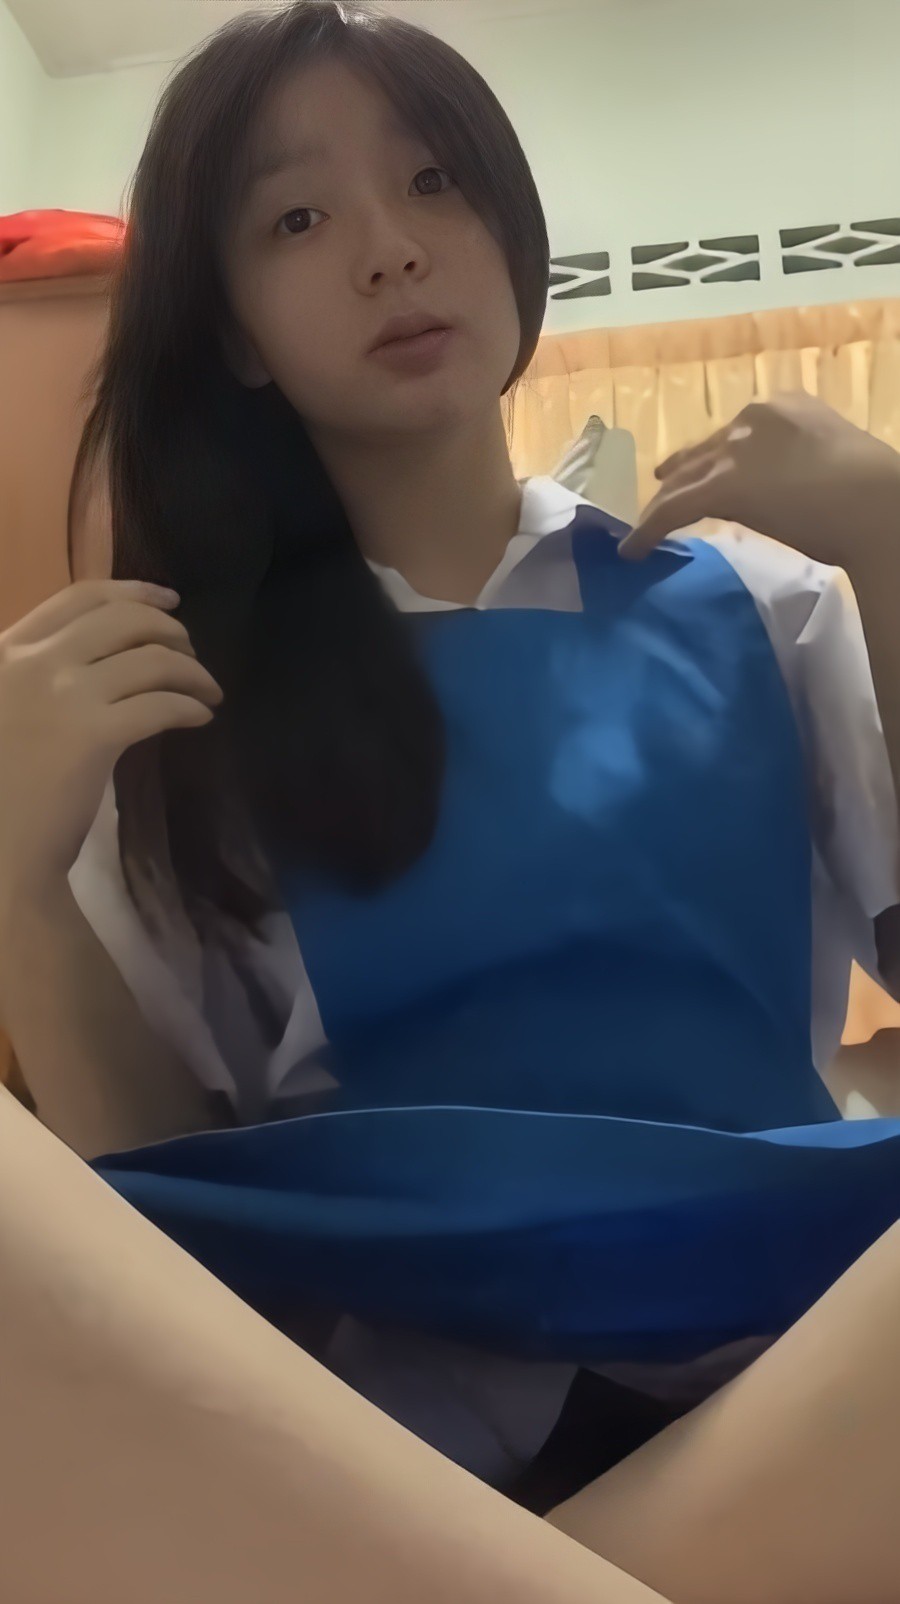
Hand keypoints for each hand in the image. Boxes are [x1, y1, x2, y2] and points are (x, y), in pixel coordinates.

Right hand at [0, 580, 222, 905]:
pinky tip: (201, 718)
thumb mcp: (5, 708)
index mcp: (4, 650)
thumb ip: (35, 677)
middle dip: (170, 629)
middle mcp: (30, 661)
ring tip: (207, 691)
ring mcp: (60, 695)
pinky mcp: (91, 735)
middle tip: (192, 650)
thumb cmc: (0, 789)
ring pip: (150, 658)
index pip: (78, 598)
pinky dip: (190, 707)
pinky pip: (160, 704)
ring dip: (191, 670)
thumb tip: (100, 660)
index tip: (167, 600)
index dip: (132, 592)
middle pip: (123, 619)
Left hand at [619, 392, 899, 574]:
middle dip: (681, 474)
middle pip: (703, 452)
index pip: (734, 434)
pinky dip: (648, 531)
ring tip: (641, 531)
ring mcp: (735, 448)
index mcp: (784, 406)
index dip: (714, 456)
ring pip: (682, 480)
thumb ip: (798, 461)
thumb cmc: (869, 491)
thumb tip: (782, 487)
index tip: (704, 470)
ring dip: (660, 506)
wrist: (874, 503)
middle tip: (662, 487)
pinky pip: (672, 509)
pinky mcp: (721, 485)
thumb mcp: (831, 458)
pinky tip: (634, 551)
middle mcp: (753, 417)